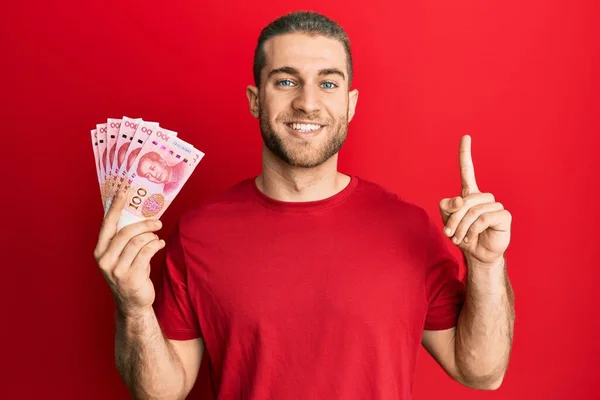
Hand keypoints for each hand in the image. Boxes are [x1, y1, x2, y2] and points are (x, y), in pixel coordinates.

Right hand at [93, 188, 165, 316]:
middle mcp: (105, 260)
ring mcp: (116, 270)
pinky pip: (146, 253)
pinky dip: (155, 245)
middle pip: (126, 232)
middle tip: (157, 222)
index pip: (107, 224)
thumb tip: (139, 214)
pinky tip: (159, 245)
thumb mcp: (122, 257)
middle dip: (144, 224)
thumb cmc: (130, 274)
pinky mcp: (131, 277)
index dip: (115, 207)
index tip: (123, 191)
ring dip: (151, 237)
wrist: (132, 304)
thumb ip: (125, 239)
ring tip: (157, 237)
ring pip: (138, 242)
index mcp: (100, 251)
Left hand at [439, 135, 511, 266]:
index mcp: (469, 194)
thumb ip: (448, 206)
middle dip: (453, 219)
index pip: (467, 170)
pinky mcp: (503, 215)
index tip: (466, 136)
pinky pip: (482, 218)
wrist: (477, 254)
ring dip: (461, 227)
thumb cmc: (462, 235)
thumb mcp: (448, 220)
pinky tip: (471, 237)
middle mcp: (483, 197)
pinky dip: (472, 229)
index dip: (466, 154)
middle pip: (464, 200)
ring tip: (459, 238)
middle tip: (449, 233)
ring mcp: (495, 206)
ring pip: (472, 210)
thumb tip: (462, 199)